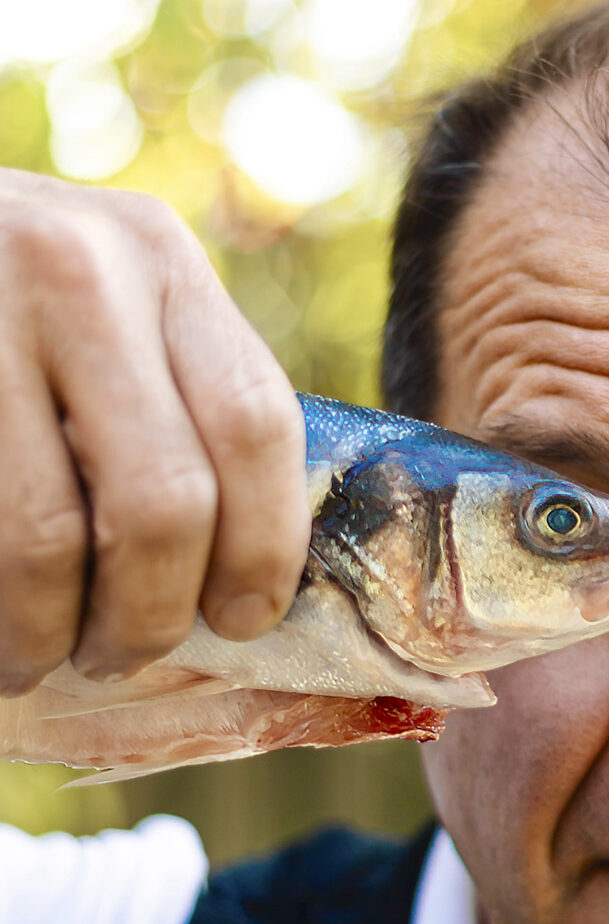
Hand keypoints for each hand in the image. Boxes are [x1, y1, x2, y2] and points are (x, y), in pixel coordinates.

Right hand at [0, 169, 309, 694]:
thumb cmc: (8, 305)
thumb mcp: (108, 313)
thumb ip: (177, 404)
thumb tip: (246, 588)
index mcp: (161, 260)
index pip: (255, 425)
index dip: (263, 548)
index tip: (244, 621)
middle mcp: (78, 267)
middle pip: (166, 497)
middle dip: (149, 612)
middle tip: (122, 655)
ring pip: (49, 533)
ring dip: (48, 629)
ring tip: (36, 657)